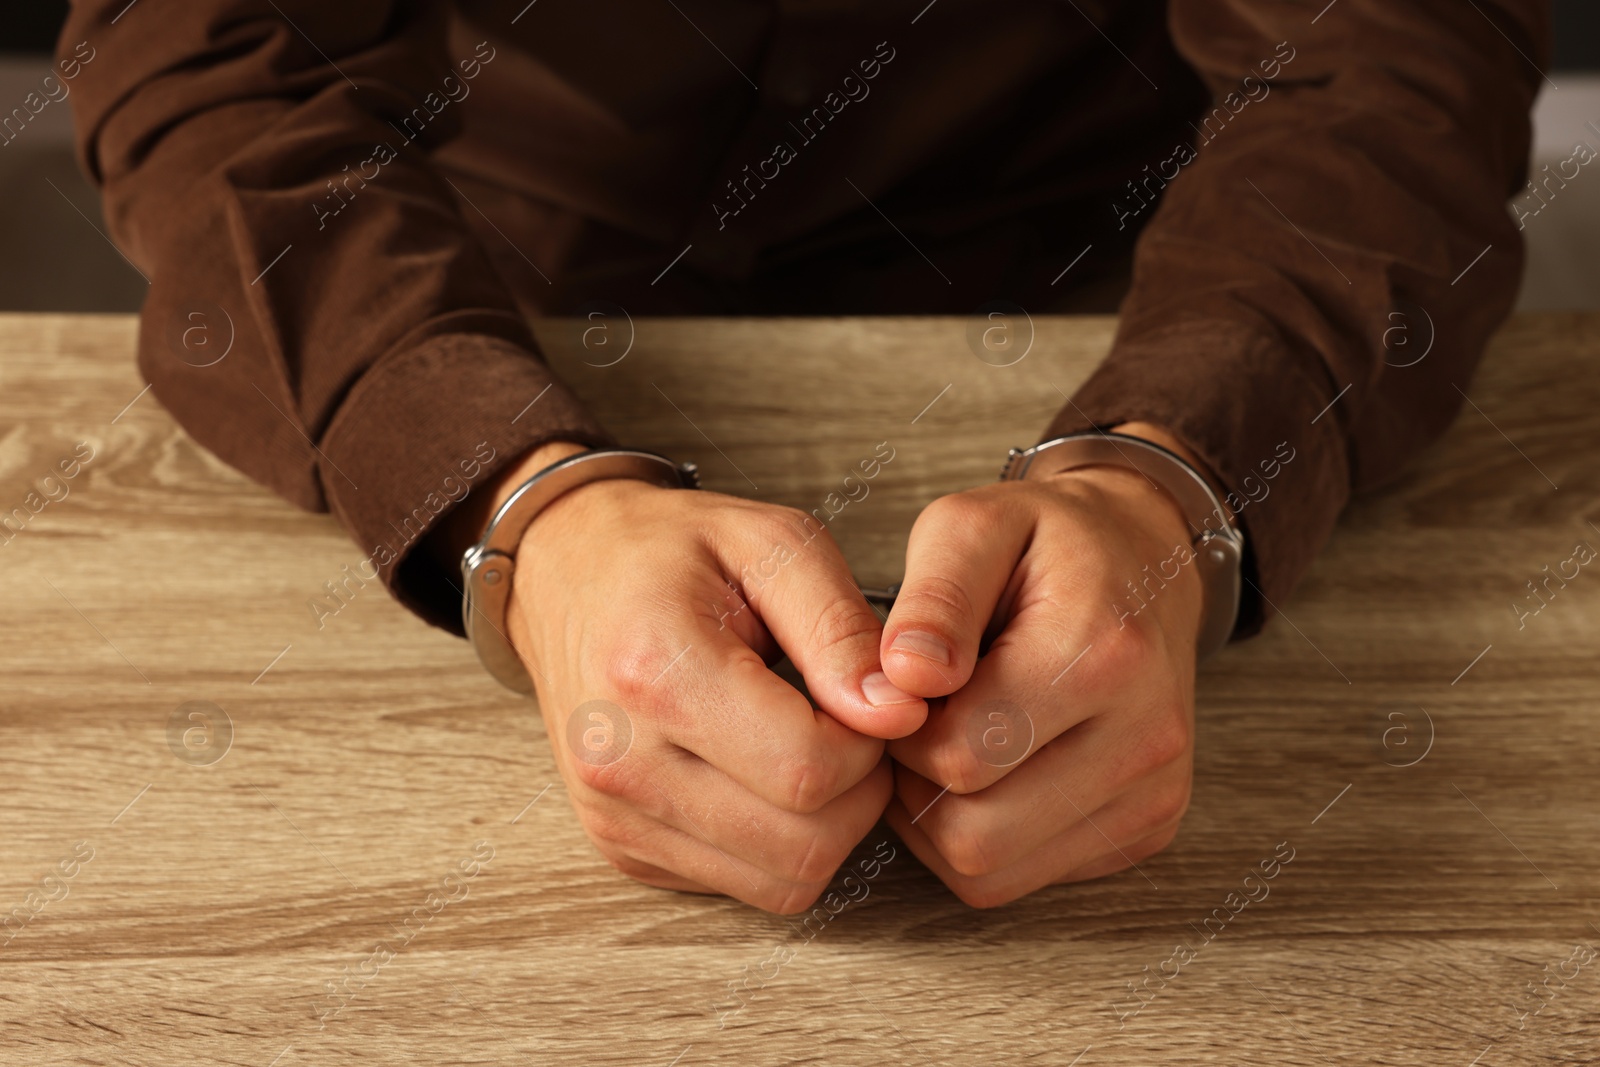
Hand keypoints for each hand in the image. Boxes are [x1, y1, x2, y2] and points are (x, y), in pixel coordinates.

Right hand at [494, 446, 927, 912]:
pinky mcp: (624, 850)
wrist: (571, 573)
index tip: (864, 693)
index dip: (869, 740)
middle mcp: (620, 762)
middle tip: (846, 721)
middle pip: (803, 844)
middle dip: (859, 789)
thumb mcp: (773, 543)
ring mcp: (615, 817)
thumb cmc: (674, 550)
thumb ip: (841, 629)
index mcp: (655, 672)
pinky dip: (782, 841)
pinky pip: (748, 886)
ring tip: (812, 743)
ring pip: (784, 882)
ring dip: (828, 823)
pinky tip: (765, 770)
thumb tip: (898, 713)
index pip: (807, 768)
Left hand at [877, 426, 1208, 906]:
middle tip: (918, 720)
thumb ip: (933, 600)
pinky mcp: (1147, 832)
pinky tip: (988, 769)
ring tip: (947, 740)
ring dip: (939, 819)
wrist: (1143, 563)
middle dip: (916, 785)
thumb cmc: (1042, 545)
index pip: (958, 756)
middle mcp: (1145, 736)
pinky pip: (1020, 879)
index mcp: (1102, 653)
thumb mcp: (970, 528)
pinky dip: (981, 838)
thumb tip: (904, 679)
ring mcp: (1155, 794)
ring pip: (990, 873)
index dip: (900, 731)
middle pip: (974, 834)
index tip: (903, 684)